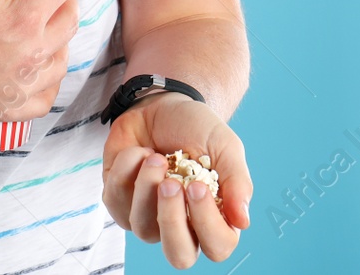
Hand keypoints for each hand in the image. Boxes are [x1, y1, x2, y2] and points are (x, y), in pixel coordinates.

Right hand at [0, 0, 82, 123]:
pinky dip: (51, 78)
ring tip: (48, 21)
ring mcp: (23, 86)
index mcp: (25, 18)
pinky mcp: (10, 109)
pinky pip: (47, 97)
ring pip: (63, 58)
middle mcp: (33, 54)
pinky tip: (40, 67)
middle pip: (70, 18)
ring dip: (62, 35)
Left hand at [102, 91, 250, 267]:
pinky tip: (140, 151)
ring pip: (143, 228)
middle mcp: (181, 225)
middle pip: (178, 255)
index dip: (207, 223)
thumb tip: (243, 222)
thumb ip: (237, 182)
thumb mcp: (225, 146)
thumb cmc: (196, 129)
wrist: (161, 103)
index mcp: (214, 217)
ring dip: (146, 187)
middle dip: (171, 220)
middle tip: (171, 183)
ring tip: (155, 157)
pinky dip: (127, 168)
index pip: (217, 247)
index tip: (198, 185)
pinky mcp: (118, 201)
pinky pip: (116, 199)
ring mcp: (147, 217)